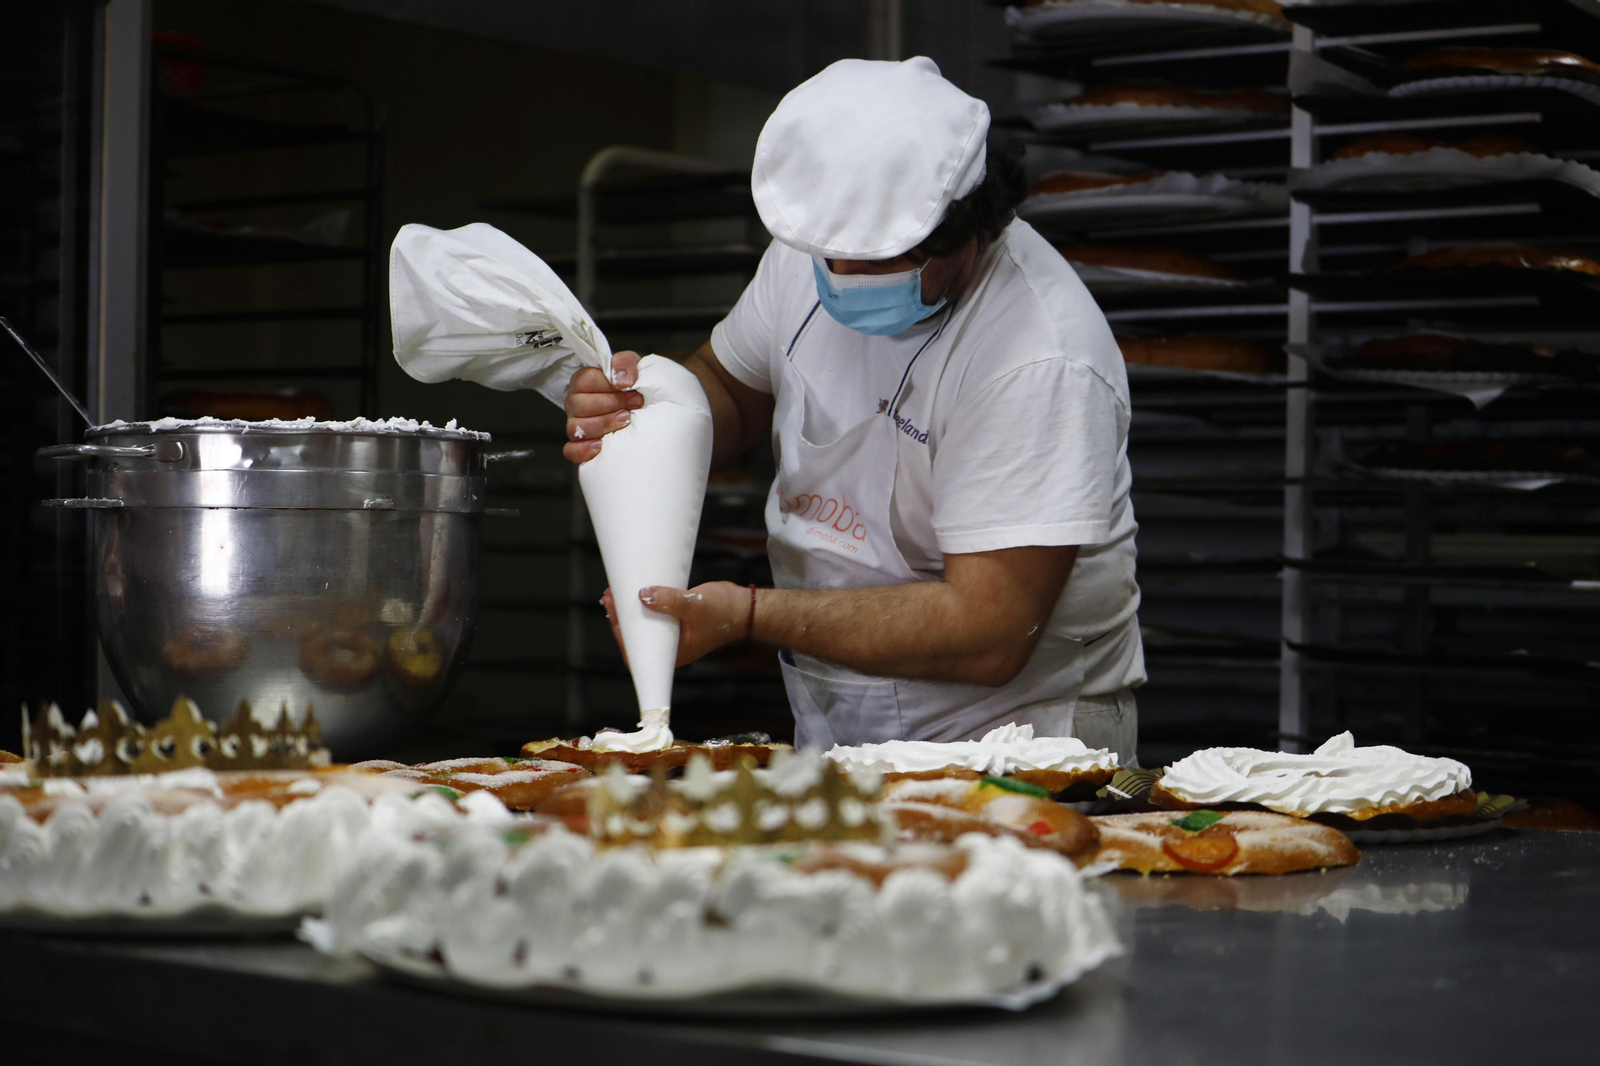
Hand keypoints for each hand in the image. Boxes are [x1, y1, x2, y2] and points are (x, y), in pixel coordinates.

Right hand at [562, 351, 641, 463]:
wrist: (647, 410)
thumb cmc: (635, 388)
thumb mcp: (634, 367)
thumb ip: (625, 363)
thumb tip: (620, 379)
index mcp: (583, 381)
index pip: (585, 380)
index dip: (608, 385)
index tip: (630, 388)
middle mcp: (576, 403)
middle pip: (579, 404)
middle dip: (610, 404)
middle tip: (634, 405)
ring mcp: (576, 425)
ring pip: (575, 428)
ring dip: (603, 425)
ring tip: (625, 421)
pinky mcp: (580, 446)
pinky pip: (571, 450)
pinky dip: (584, 450)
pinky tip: (601, 446)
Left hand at [601, 581, 749, 666]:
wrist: (747, 608)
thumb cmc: (726, 611)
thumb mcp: (696, 604)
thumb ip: (670, 601)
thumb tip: (643, 595)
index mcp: (675, 654)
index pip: (639, 653)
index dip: (622, 635)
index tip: (614, 614)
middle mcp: (671, 649)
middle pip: (638, 640)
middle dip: (621, 619)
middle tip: (610, 597)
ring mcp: (673, 636)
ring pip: (644, 628)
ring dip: (629, 611)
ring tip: (615, 593)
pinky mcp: (675, 623)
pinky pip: (653, 618)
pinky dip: (641, 606)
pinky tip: (632, 593)